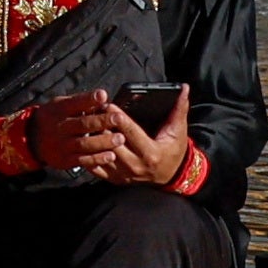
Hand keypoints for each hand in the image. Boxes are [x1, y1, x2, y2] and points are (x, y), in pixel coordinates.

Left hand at [71, 91, 193, 185]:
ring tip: (85, 123)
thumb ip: (179, 108)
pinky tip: (84, 140)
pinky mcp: (115, 179)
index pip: (131, 133)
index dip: (118, 118)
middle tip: (92, 111)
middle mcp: (136, 166)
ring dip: (92, 139)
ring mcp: (124, 174)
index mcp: (151, 153)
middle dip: (101, 126)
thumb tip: (184, 88)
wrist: (171, 175)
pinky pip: (96, 167)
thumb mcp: (178, 130)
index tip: (108, 105)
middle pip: (112, 144)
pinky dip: (88, 154)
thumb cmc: (173, 149)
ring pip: (101, 155)